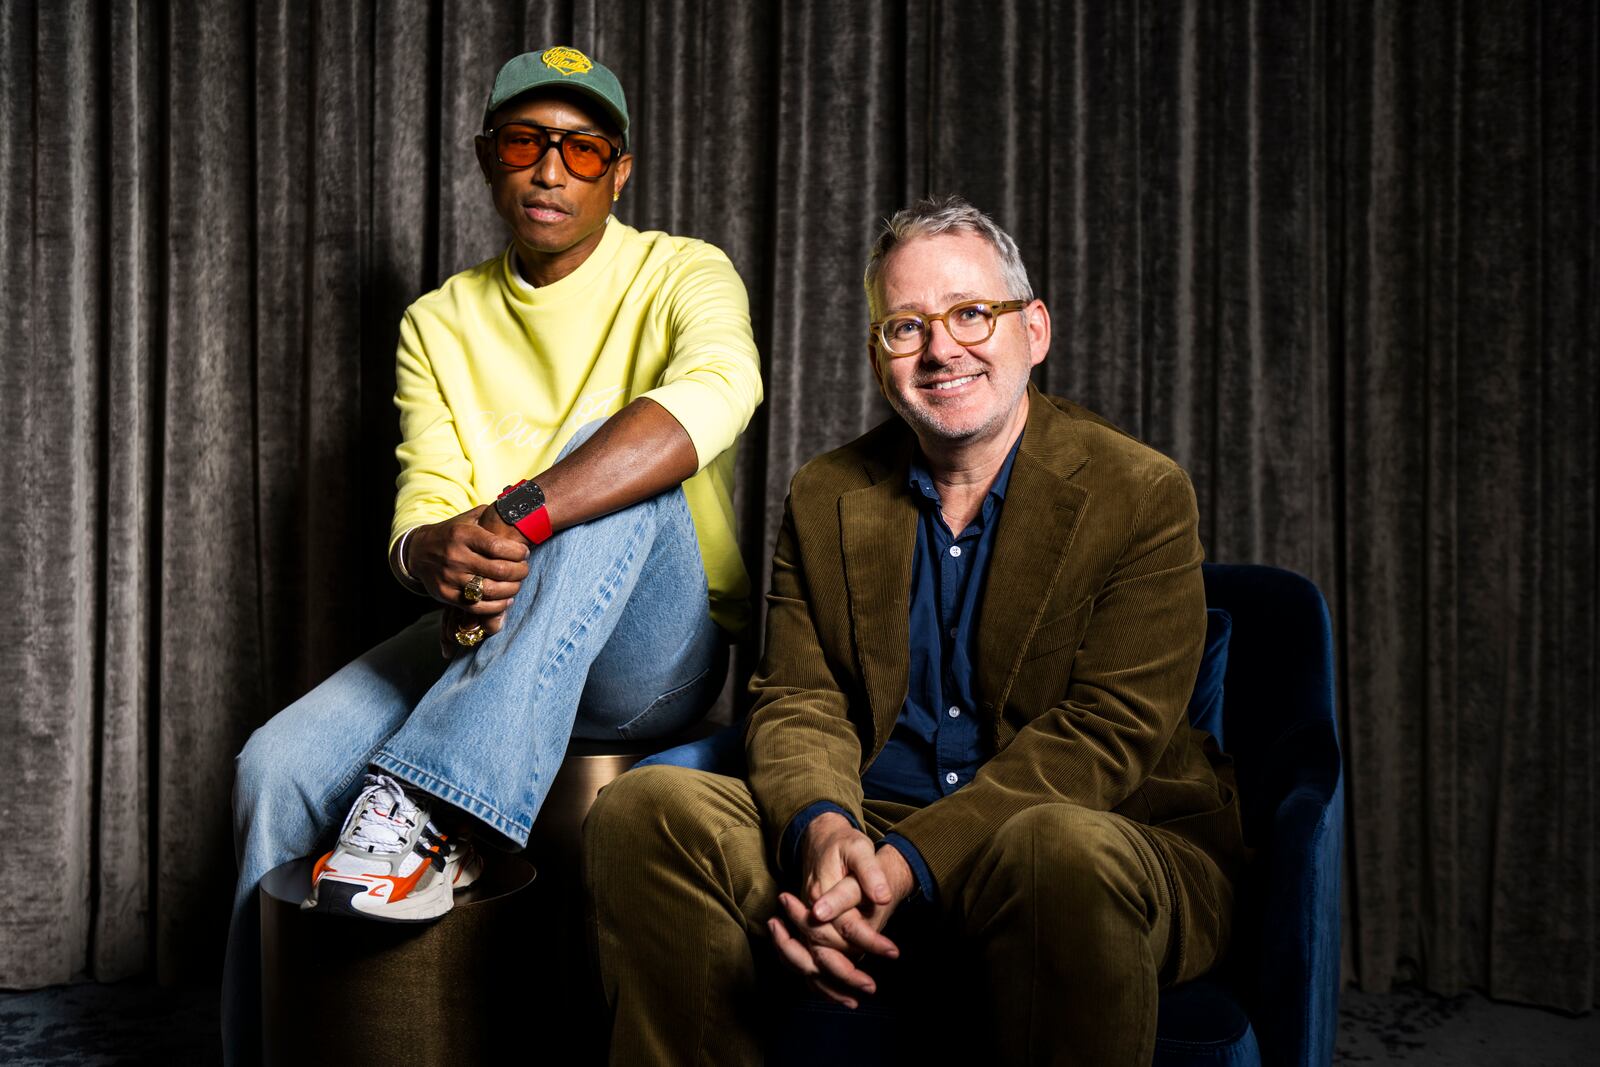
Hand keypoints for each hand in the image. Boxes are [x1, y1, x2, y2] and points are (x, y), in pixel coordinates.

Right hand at [406, 506, 529, 619]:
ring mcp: (450, 578)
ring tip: (517, 584)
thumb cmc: (452, 534)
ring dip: (512, 589)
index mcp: (462, 535)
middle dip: (520, 571)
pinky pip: (478, 607)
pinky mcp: (446, 595)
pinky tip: (506, 599)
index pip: (498, 546)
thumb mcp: (468, 518)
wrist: (418, 551)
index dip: (518, 552)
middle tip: (524, 569)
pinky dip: (497, 606)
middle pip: (498, 570)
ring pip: (490, 591)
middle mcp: (455, 557)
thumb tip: (519, 515)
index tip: (524, 553)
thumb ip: (492, 516)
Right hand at [767, 814, 914, 1008]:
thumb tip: (882, 896)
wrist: (823, 839)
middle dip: (847, 973)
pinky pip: (806, 961)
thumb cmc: (843, 845)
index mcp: (819, 894)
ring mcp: (803, 922)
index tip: (894, 952)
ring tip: (856, 999)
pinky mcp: (805, 929)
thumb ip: (869, 873)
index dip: (871, 940)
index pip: (846, 926)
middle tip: (872, 987)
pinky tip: (839, 995)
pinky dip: (819, 981)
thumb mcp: (859, 848)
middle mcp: (807, 912)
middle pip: (822, 952)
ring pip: (809, 963)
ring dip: (830, 984)